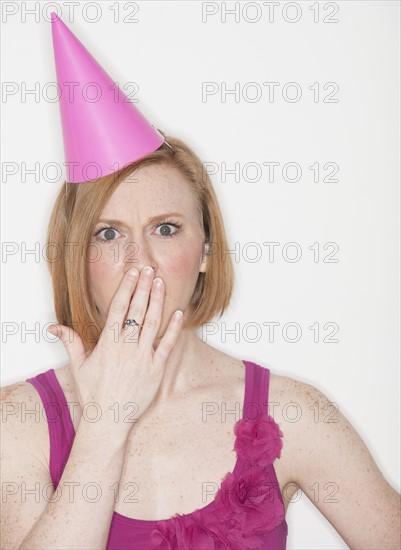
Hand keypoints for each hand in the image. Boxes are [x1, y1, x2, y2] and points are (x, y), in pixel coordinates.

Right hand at [47, 266, 182, 436]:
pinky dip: (173, 328)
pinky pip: (167, 345)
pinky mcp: (156, 370)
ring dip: (158, 301)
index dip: (127, 288)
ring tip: (161, 282)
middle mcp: (126, 347)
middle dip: (144, 287)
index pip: (118, 308)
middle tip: (149, 269)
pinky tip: (178, 312)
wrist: (108, 420)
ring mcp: (143, 358)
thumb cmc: (93, 392)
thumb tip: (54, 326)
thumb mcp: (78, 366)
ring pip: (153, 323)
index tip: (133, 272)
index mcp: (107, 343)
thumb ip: (70, 341)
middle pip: (137, 310)